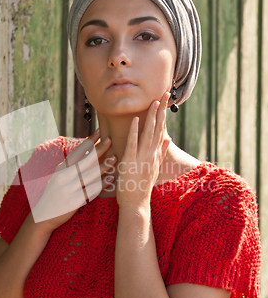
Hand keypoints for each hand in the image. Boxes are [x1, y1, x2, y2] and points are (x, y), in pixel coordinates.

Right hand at [32, 130, 116, 229]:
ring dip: (103, 166)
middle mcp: (63, 177)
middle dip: (98, 150)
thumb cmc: (55, 194)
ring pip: (89, 175)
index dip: (88, 141)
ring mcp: (68, 189)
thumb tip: (86, 152)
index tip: (100, 131)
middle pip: (84, 161)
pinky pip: (90, 190)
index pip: (77, 151)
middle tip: (111, 140)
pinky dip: (101, 185)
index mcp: (61, 169)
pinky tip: (110, 180)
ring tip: (114, 159)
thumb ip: (71, 167)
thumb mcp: (59, 177)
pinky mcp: (73, 201)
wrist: (43, 216)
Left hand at [116, 92, 170, 208]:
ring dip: (151, 117)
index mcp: (155, 154)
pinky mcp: (131, 162)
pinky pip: (132, 143)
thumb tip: (167, 139)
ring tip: (154, 102)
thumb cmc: (142, 186)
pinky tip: (135, 120)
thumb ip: (161, 153)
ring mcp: (142, 157)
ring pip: (147, 133)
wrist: (136, 203)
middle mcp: (151, 154)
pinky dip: (134, 131)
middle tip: (165, 94)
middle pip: (157, 128)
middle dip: (161, 110)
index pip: (161, 130)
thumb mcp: (154, 168)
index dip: (163, 114)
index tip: (166, 101)